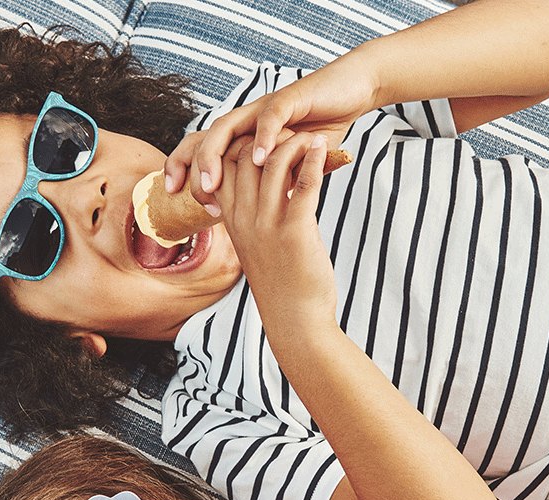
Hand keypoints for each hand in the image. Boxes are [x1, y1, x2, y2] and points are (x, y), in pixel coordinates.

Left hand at [164, 55, 375, 203]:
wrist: (346, 95)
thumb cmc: (317, 132)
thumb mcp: (288, 169)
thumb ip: (270, 188)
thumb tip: (257, 220)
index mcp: (241, 139)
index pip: (200, 153)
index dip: (183, 171)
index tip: (175, 201)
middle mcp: (245, 122)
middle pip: (202, 140)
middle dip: (189, 167)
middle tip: (190, 196)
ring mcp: (262, 109)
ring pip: (225, 127)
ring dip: (214, 156)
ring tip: (212, 183)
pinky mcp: (288, 99)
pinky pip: (268, 117)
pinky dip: (262, 138)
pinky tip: (260, 159)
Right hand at [214, 132, 338, 336]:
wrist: (294, 321)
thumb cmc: (282, 283)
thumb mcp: (258, 246)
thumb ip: (256, 216)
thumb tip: (268, 188)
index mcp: (233, 222)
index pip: (223, 165)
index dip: (242, 142)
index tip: (267, 138)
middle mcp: (245, 221)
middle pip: (244, 156)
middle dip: (268, 135)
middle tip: (292, 129)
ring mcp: (268, 226)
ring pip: (274, 163)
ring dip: (296, 142)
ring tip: (313, 136)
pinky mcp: (296, 232)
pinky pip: (303, 183)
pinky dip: (315, 160)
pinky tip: (325, 149)